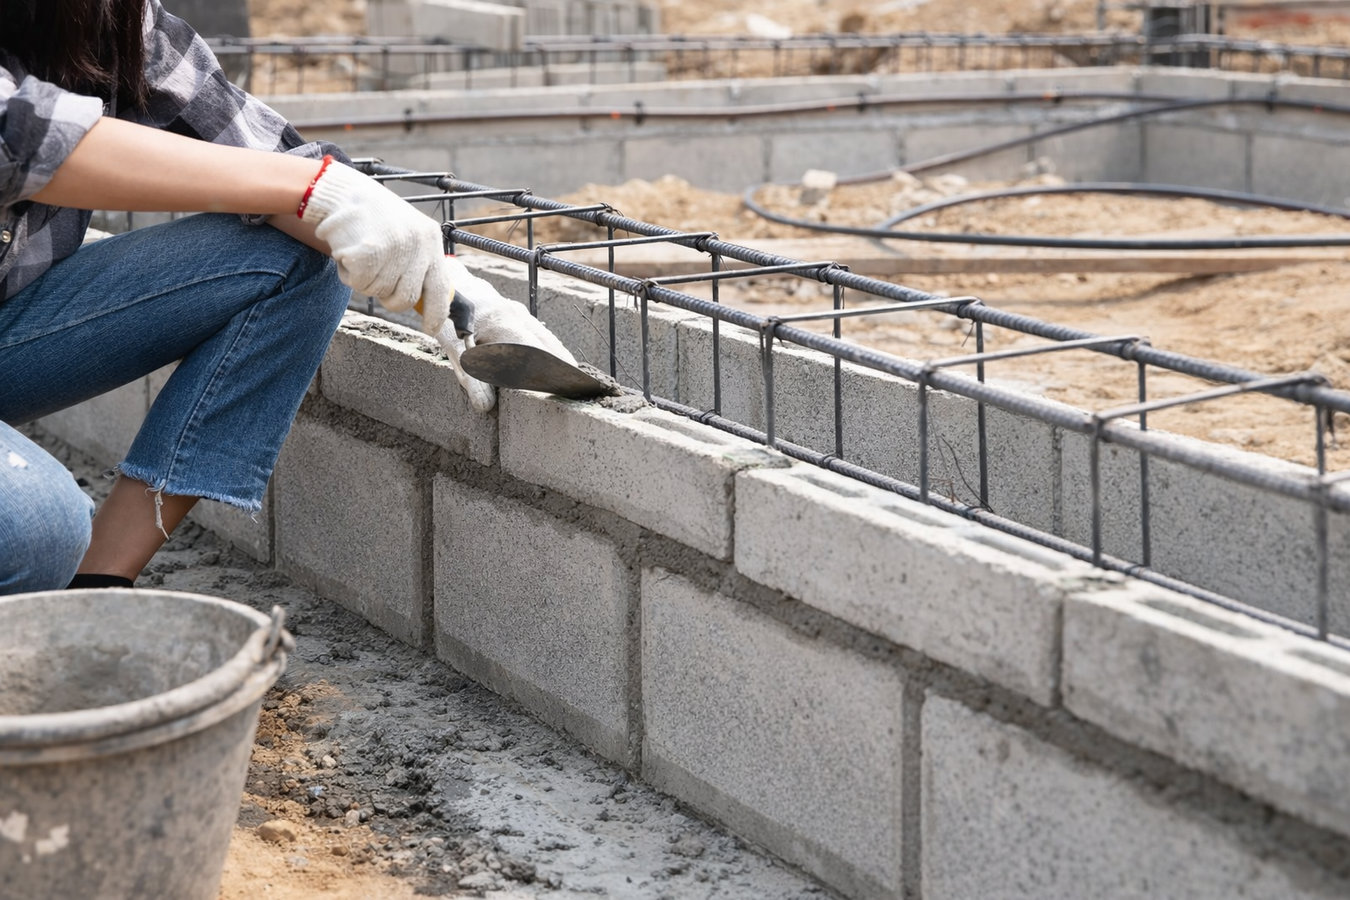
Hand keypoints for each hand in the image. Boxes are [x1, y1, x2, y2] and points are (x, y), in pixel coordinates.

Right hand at [300, 160, 448, 333]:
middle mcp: (416, 243)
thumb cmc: (373, 217)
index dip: (436, 314)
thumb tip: (424, 302)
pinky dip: (348, 274)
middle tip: (375, 278)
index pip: (440, 287)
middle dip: (388, 298)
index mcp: (430, 238)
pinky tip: (348, 251)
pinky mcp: (368, 252)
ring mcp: (393, 248)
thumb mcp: (406, 232)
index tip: (431, 329)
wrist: (340, 191)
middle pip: (405, 299)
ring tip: (361, 253)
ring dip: (364, 281)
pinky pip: (357, 283)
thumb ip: (417, 262)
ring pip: (378, 292)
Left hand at [433, 256, 577, 412]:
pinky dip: (552, 350)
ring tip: (576, 380)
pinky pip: (540, 334)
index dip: (550, 371)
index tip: (563, 388)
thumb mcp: (452, 347)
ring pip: (547, 338)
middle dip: (564, 367)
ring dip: (562, 359)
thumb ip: (469, 377)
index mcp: (503, 323)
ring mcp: (520, 313)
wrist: (449, 284)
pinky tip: (560, 365)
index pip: (534, 352)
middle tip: (579, 389)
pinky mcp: (519, 315)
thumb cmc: (449, 317)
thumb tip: (486, 407)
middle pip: (548, 345)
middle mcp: (517, 315)